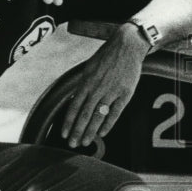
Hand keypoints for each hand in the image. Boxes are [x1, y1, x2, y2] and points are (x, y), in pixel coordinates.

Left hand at [61, 25, 147, 147]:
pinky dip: (108, 124)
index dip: (68, 122)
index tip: (64, 134)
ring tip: (86, 142)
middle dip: (77, 131)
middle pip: (84, 115)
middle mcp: (97, 89)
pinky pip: (115, 112)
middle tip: (73, 144)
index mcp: (86, 82)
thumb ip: (83, 85)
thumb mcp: (89, 68)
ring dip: (91, 131)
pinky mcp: (125, 93)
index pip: (74, 107)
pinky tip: (103, 133)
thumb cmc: (107, 57)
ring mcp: (112, 92)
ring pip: (98, 116)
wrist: (127, 46)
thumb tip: (76, 101)